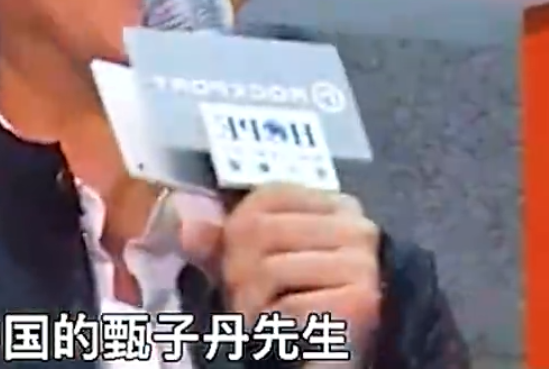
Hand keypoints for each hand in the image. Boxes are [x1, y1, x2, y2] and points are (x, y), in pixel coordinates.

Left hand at [180, 183, 381, 354]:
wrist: (350, 358)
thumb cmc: (305, 308)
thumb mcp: (264, 265)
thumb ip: (225, 241)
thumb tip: (186, 225)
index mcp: (337, 208)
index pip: (269, 196)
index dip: (237, 230)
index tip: (236, 263)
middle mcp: (355, 228)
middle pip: (260, 231)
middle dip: (236, 274)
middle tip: (242, 302)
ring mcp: (362, 263)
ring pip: (269, 269)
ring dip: (250, 305)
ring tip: (258, 319)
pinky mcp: (361, 301)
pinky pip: (288, 306)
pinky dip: (274, 325)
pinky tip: (280, 333)